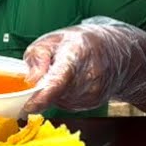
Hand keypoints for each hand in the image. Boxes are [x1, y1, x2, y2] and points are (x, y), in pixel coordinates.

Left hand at [20, 16, 145, 112]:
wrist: (117, 51)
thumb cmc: (82, 43)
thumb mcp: (54, 39)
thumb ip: (37, 55)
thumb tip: (30, 79)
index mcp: (78, 55)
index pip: (59, 80)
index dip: (42, 95)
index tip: (28, 106)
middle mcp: (89, 77)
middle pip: (56, 93)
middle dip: (43, 89)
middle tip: (48, 72)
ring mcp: (94, 93)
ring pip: (60, 101)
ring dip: (54, 93)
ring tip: (65, 73)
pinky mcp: (94, 103)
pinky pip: (68, 105)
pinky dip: (63, 97)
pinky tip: (72, 82)